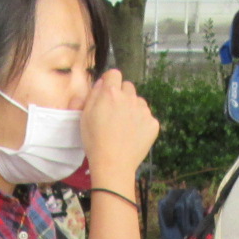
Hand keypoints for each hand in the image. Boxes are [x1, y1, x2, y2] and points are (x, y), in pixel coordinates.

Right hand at [80, 70, 159, 189]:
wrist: (113, 164)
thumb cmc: (95, 141)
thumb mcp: (85, 116)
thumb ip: (93, 94)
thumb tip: (102, 83)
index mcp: (111, 93)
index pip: (114, 74)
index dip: (110, 82)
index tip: (107, 92)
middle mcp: (129, 98)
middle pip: (128, 86)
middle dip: (122, 95)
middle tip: (115, 112)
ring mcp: (143, 110)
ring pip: (139, 101)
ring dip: (133, 108)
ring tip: (124, 126)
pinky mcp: (153, 123)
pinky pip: (147, 117)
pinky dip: (141, 123)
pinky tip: (133, 135)